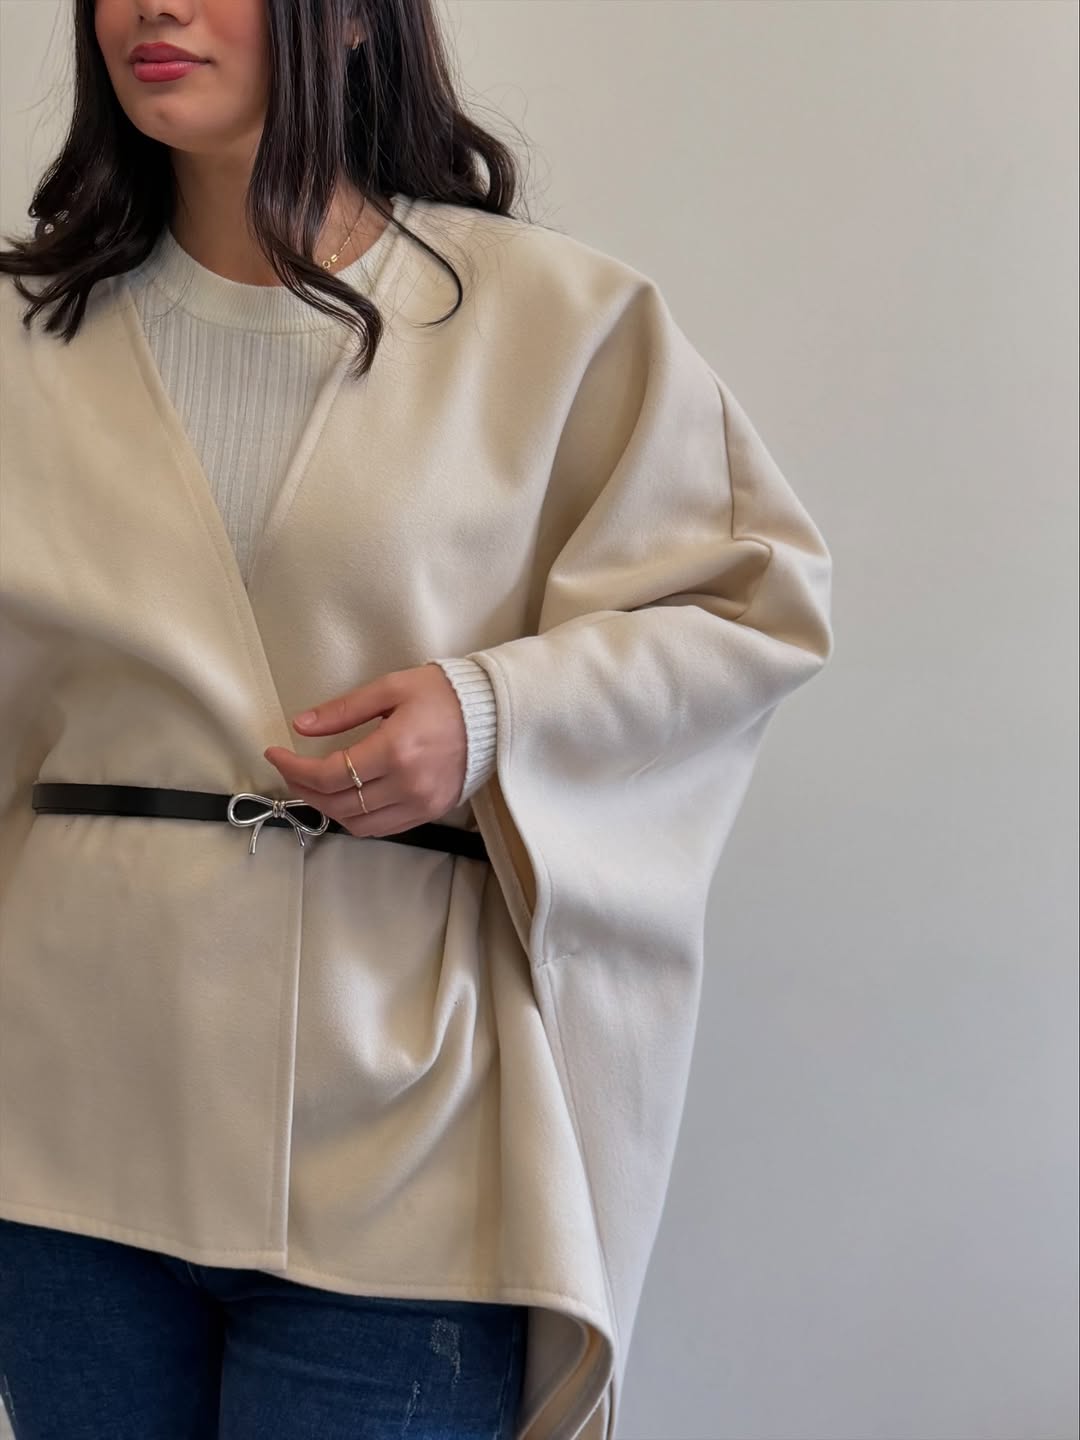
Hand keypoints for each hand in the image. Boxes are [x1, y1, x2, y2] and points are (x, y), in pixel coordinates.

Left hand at [262, 663, 466, 837]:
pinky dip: (356, 818)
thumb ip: (343, 710)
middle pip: (338, 804)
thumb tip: (301, 726)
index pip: (330, 774)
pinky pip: (382, 828)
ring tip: (314, 785)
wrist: (495, 712)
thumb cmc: (444, 693)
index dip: (294, 769)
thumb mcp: (391, 688)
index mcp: (396, 750)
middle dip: (304, 789)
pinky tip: (347, 797)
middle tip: (289, 770)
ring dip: (328, 808)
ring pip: (357, 824)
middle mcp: (408, 785)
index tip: (275, 754)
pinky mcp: (432, 812)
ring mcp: (421, 803)